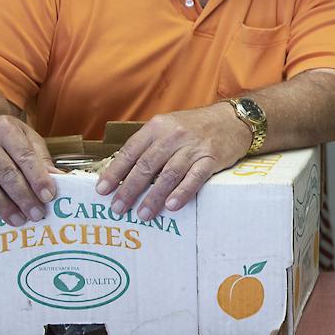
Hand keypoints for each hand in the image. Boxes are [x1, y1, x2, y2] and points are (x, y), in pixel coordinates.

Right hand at [0, 115, 56, 224]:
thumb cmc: (5, 139)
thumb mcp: (27, 139)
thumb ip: (42, 159)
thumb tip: (59, 179)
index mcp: (5, 129)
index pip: (24, 156)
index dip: (37, 179)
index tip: (48, 197)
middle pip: (5, 173)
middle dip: (23, 198)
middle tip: (36, 215)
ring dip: (2, 206)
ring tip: (18, 219)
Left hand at [95, 103, 249, 220]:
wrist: (232, 120)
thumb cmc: (196, 127)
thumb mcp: (168, 127)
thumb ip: (149, 145)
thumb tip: (124, 172)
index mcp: (157, 127)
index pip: (131, 152)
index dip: (115, 172)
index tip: (103, 190)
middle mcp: (173, 135)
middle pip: (146, 166)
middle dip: (130, 189)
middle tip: (118, 208)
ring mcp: (193, 147)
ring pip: (168, 174)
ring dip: (154, 197)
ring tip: (143, 214)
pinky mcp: (211, 158)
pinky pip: (194, 177)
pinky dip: (182, 192)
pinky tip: (172, 206)